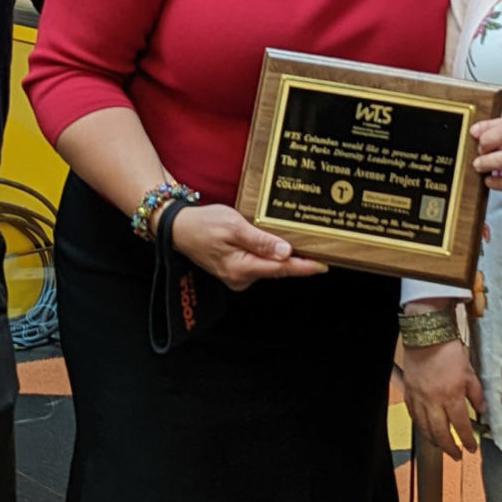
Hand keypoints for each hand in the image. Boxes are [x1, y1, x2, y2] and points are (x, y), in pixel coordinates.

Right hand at [167, 203, 326, 290]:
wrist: (178, 228)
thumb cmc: (204, 224)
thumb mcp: (234, 226)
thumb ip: (261, 240)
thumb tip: (285, 252)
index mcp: (240, 268)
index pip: (279, 269)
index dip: (303, 267)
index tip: (323, 265)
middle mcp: (240, 278)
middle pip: (277, 270)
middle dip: (298, 261)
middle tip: (321, 250)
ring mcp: (237, 276)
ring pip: (269, 268)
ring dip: (285, 258)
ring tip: (305, 245)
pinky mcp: (236, 271)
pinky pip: (260, 264)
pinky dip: (271, 256)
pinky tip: (281, 246)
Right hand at [400, 319, 483, 459]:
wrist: (427, 337)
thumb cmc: (450, 351)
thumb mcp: (470, 371)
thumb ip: (476, 393)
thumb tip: (482, 411)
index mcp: (452, 395)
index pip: (461, 425)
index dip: (467, 440)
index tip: (472, 449)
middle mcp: (433, 401)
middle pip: (440, 433)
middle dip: (449, 448)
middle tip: (456, 456)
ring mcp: (419, 399)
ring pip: (424, 428)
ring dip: (434, 441)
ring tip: (443, 447)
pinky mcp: (409, 394)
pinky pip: (414, 417)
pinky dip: (421, 427)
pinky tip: (426, 431)